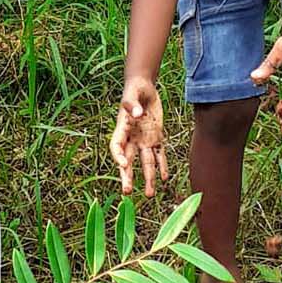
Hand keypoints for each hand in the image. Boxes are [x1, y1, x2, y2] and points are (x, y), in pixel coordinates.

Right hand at [109, 76, 168, 195]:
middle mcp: (132, 138)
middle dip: (128, 177)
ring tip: (149, 194)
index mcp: (122, 129)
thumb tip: (135, 114)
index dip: (118, 157)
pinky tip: (165, 178)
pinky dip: (162, 166)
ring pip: (146, 163)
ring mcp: (144, 140)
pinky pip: (159, 154)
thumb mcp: (132, 94)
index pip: (116, 147)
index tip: (124, 165)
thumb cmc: (134, 90)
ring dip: (148, 178)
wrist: (144, 88)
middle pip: (129, 161)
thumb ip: (131, 103)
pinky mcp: (156, 138)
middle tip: (127, 192)